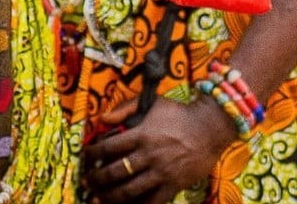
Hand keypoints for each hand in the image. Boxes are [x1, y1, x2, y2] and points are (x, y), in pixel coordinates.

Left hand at [83, 97, 237, 203]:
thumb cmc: (180, 114)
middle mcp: (148, 155)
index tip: (86, 157)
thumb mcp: (153, 103)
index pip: (108, 147)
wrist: (210, 127)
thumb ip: (126, 108)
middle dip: (96, 180)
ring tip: (98, 199)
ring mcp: (161, 172)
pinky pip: (152, 202)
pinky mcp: (173, 185)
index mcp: (141, 134)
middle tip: (87, 182)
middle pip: (114, 173)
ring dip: (109, 197)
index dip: (92, 154)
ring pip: (128, 191)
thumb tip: (102, 118)